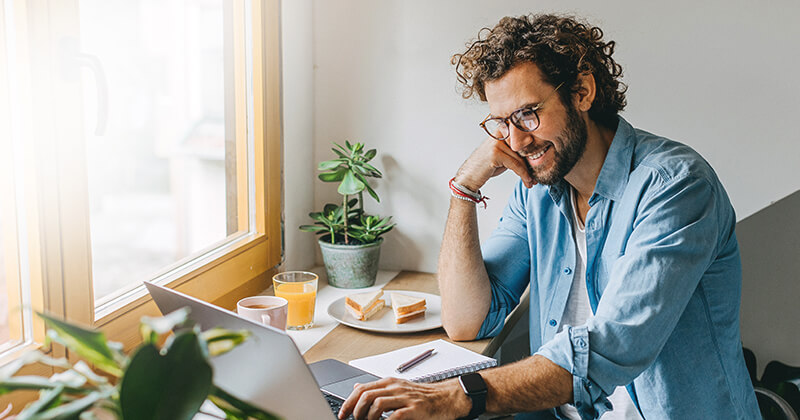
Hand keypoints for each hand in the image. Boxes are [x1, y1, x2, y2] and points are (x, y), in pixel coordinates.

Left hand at [338, 377, 469, 419]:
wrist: (447, 398)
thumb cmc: (422, 396)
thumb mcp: (398, 388)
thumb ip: (377, 388)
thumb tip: (356, 387)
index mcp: (390, 383)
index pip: (362, 389)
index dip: (348, 402)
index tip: (342, 414)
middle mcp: (396, 388)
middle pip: (366, 395)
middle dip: (355, 411)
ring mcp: (405, 398)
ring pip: (377, 403)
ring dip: (368, 417)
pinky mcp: (415, 410)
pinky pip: (395, 416)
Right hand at [455, 137, 535, 190]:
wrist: (468, 177)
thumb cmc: (485, 167)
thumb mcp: (502, 156)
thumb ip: (514, 151)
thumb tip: (535, 155)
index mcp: (502, 131)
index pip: (523, 138)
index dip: (532, 152)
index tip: (537, 165)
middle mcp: (499, 134)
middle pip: (523, 149)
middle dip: (531, 164)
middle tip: (536, 176)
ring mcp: (496, 143)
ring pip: (520, 158)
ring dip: (528, 172)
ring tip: (532, 182)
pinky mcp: (495, 153)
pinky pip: (515, 164)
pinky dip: (523, 175)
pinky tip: (527, 181)